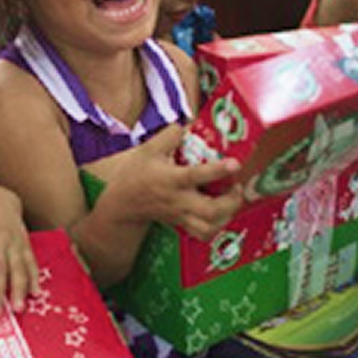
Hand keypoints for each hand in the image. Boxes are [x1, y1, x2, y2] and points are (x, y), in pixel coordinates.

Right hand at [113, 125, 244, 238]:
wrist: (120, 203)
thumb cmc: (133, 174)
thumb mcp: (147, 149)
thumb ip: (170, 136)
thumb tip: (188, 125)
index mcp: (171, 179)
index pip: (197, 176)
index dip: (218, 170)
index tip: (235, 163)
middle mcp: (178, 200)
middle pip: (211, 210)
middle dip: (231, 201)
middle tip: (237, 186)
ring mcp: (180, 215)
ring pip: (209, 227)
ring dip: (227, 216)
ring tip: (232, 200)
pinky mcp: (180, 224)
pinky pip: (202, 233)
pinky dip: (216, 226)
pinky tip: (220, 213)